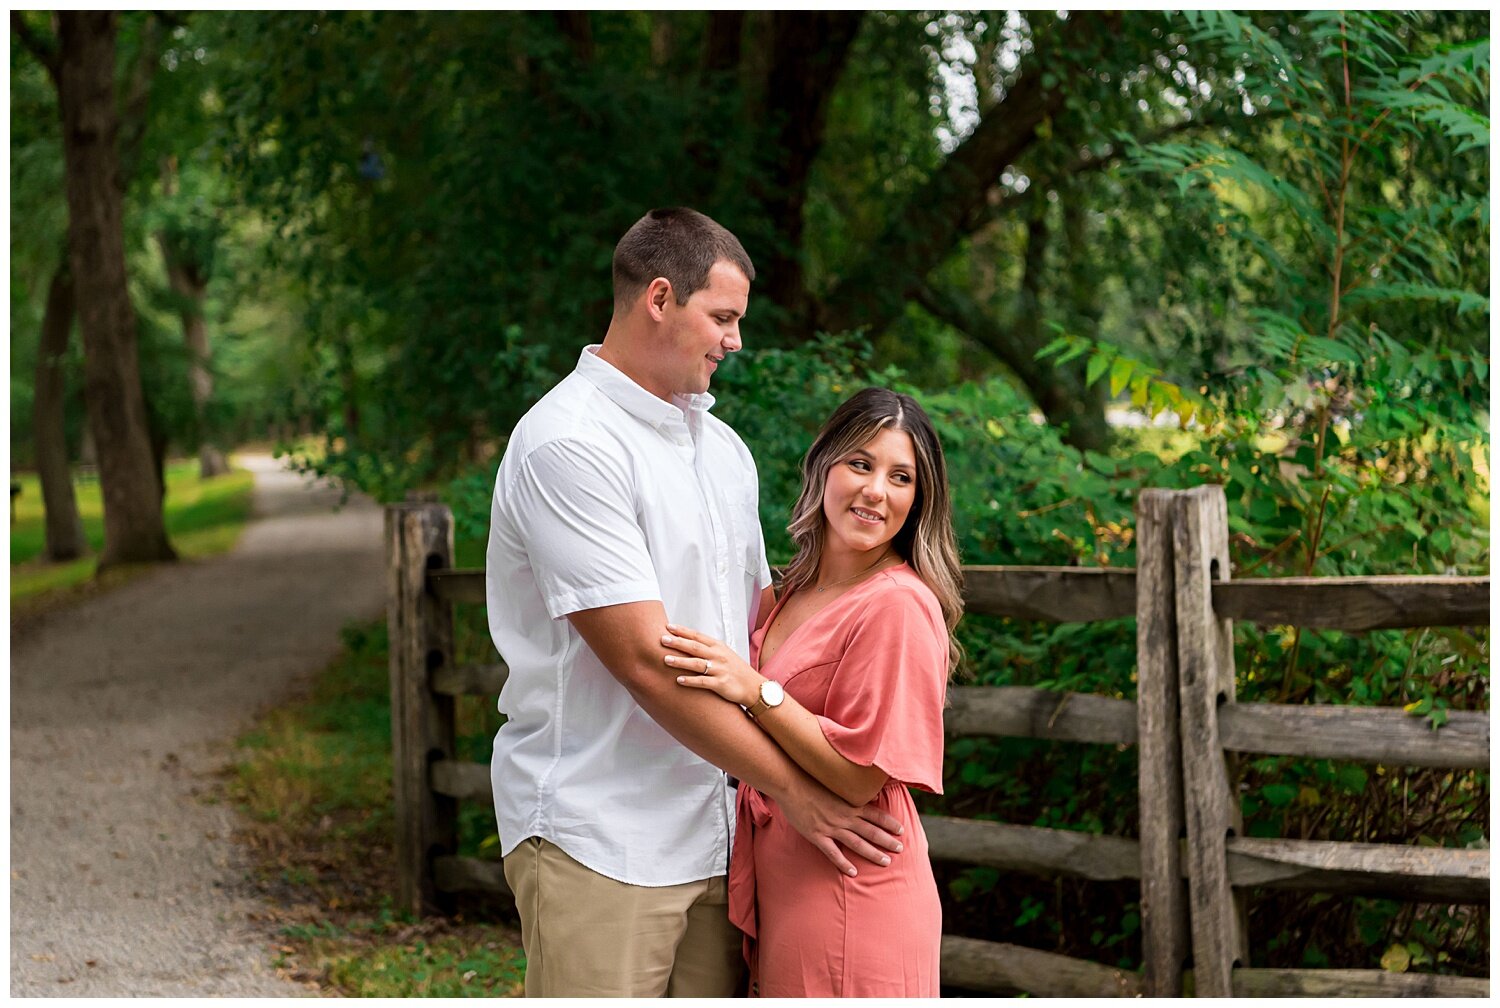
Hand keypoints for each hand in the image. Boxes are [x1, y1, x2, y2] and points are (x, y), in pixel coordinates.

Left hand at [662, 623, 762, 707]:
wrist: (753, 686)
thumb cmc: (736, 670)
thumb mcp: (724, 653)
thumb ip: (708, 647)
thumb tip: (688, 641)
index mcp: (718, 646)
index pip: (697, 636)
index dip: (682, 631)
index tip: (668, 627)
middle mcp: (718, 656)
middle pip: (694, 647)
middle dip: (677, 642)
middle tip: (662, 639)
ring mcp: (719, 669)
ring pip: (696, 663)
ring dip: (680, 661)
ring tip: (665, 659)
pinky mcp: (720, 684)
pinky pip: (703, 682)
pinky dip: (690, 680)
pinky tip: (679, 680)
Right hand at [777, 777, 904, 876]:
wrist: (791, 784)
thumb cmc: (810, 781)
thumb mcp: (833, 785)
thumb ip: (846, 794)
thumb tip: (859, 795)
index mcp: (848, 803)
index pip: (875, 814)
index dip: (889, 822)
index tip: (901, 829)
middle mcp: (844, 816)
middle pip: (871, 830)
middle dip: (887, 840)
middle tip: (900, 849)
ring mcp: (831, 827)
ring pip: (857, 843)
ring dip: (873, 853)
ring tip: (886, 862)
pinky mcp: (817, 835)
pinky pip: (833, 852)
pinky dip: (843, 863)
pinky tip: (853, 872)